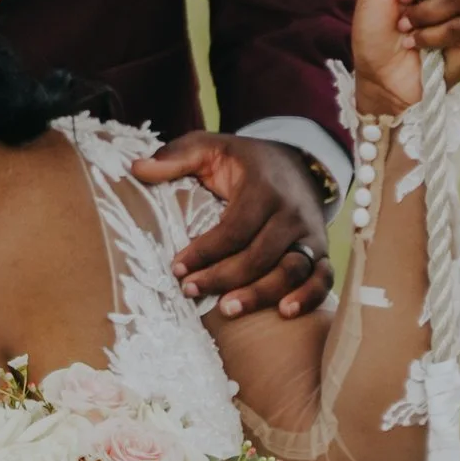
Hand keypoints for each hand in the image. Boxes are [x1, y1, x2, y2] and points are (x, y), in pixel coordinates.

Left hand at [133, 129, 334, 322]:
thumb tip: (137, 168)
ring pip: (291, 270)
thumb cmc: (244, 162)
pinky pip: (323, 279)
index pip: (234, 228)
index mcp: (263, 187)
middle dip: (223, 277)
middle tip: (190, 291)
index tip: (177, 268)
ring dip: (260, 294)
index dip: (205, 251)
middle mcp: (291, 212)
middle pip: (260, 255)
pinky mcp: (321, 251)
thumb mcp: (211, 147)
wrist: (298, 162)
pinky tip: (285, 313)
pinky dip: (309, 297)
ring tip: (227, 310)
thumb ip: (176, 156)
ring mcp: (310, 234)